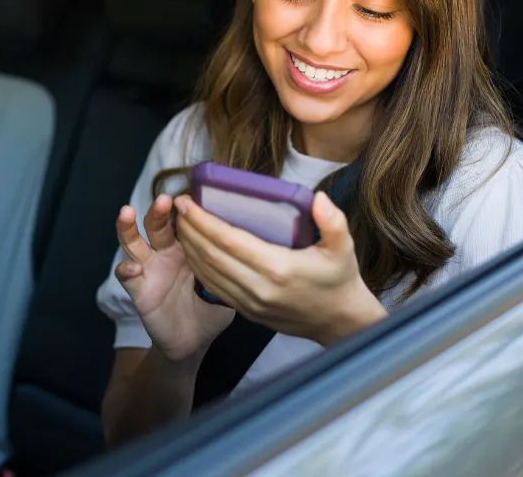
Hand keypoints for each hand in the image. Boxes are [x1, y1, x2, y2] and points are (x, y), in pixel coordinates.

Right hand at [114, 194, 233, 362]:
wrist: (193, 341)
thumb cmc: (211, 309)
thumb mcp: (226, 284)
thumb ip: (231, 265)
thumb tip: (255, 246)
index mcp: (188, 246)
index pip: (182, 220)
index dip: (184, 209)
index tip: (190, 196)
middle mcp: (166, 252)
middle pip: (156, 224)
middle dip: (158, 210)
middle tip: (164, 200)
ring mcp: (150, 268)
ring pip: (133, 242)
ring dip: (128, 227)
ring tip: (127, 212)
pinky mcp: (139, 289)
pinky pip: (127, 276)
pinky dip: (126, 269)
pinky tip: (134, 268)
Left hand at [174, 192, 387, 345]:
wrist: (340, 323)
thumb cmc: (339, 280)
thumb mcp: (344, 247)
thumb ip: (332, 221)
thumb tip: (318, 198)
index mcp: (278, 268)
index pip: (228, 241)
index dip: (203, 220)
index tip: (187, 201)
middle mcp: (258, 288)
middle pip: (211, 256)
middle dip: (189, 229)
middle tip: (178, 207)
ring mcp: (250, 303)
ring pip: (207, 273)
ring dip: (189, 248)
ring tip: (181, 224)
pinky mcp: (247, 312)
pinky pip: (214, 288)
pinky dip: (199, 267)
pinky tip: (193, 251)